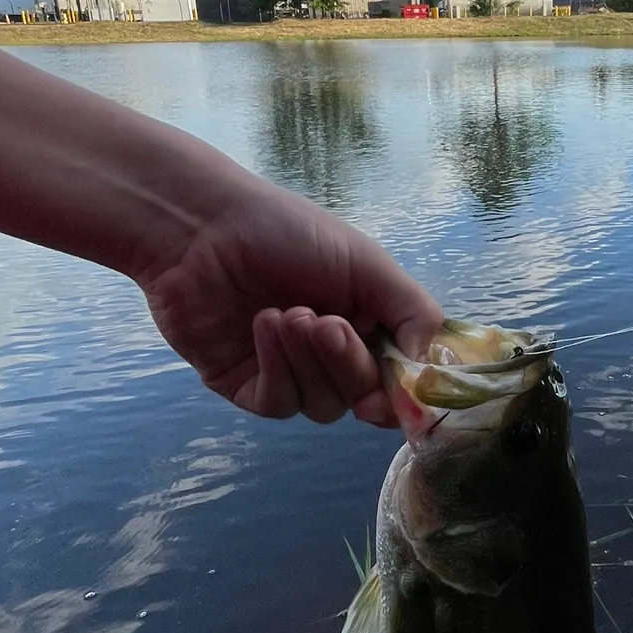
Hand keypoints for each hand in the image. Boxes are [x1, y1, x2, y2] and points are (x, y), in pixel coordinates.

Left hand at [135, 180, 441, 425]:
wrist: (202, 227)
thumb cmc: (286, 231)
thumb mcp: (365, 261)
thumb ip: (411, 311)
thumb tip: (430, 367)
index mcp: (368, 321)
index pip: (398, 376)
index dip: (401, 391)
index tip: (394, 390)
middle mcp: (332, 352)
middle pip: (361, 394)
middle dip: (346, 362)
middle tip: (325, 323)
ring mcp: (289, 371)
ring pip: (321, 405)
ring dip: (307, 361)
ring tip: (285, 313)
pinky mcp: (246, 385)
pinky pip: (277, 402)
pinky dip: (276, 368)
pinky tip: (264, 325)